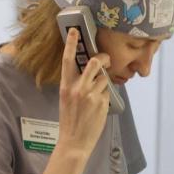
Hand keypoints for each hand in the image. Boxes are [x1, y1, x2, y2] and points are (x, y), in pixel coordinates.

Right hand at [57, 28, 111, 154]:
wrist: (74, 141)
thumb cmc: (70, 121)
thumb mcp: (67, 99)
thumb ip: (76, 85)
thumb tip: (90, 74)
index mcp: (66, 86)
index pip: (68, 60)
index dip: (71, 44)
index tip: (75, 31)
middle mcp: (78, 88)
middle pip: (95, 62)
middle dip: (103, 58)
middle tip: (106, 60)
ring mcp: (91, 95)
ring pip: (105, 78)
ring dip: (105, 82)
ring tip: (98, 94)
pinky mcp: (102, 103)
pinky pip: (108, 91)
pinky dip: (106, 95)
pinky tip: (99, 106)